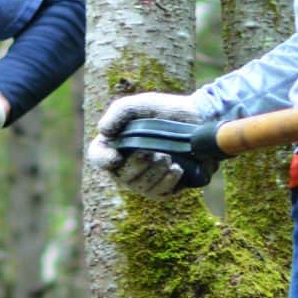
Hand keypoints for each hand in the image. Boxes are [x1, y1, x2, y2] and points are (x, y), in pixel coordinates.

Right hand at [85, 91, 213, 197]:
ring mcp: (145, 178)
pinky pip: (159, 193)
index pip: (98, 157)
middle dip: (138, 165)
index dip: (104, 160)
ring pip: (141, 187)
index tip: (116, 157)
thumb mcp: (140, 104)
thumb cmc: (166, 111)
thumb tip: (104, 131)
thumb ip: (119, 112)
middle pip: (121, 176)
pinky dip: (167, 181)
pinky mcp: (164, 187)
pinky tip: (177, 168)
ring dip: (155, 173)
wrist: (199, 120)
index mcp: (115, 144)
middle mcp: (126, 164)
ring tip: (169, 158)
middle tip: (156, 153)